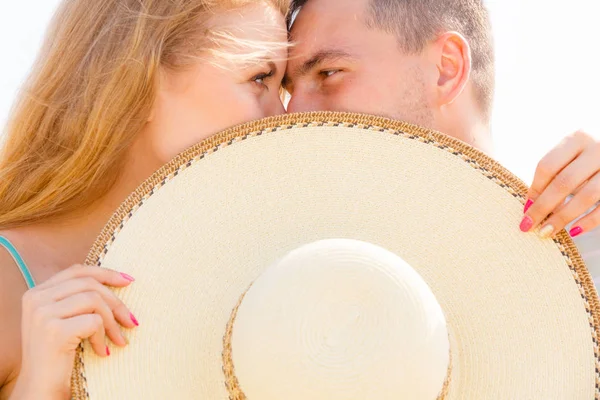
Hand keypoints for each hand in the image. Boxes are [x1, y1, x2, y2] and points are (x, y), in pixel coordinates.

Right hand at [11, 265, 137, 398]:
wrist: (40, 389)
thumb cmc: (58, 354)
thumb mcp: (64, 320)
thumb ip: (78, 298)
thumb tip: (122, 279)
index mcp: (37, 293)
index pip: (77, 271)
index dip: (105, 273)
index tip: (128, 281)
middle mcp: (36, 299)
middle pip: (89, 284)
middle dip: (116, 302)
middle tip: (131, 321)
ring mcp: (43, 314)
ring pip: (94, 300)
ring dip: (112, 322)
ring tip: (118, 340)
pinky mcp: (54, 330)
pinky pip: (94, 322)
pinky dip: (103, 337)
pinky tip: (102, 351)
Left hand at [520, 130, 599, 237]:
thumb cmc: (588, 154)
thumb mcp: (572, 153)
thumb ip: (555, 172)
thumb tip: (531, 205)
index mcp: (577, 138)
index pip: (548, 166)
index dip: (534, 189)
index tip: (526, 208)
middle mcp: (597, 149)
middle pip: (564, 182)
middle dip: (543, 207)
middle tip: (528, 226)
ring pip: (586, 195)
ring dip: (563, 217)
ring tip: (546, 232)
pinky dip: (590, 221)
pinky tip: (574, 231)